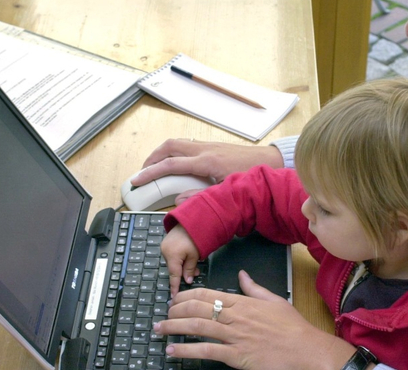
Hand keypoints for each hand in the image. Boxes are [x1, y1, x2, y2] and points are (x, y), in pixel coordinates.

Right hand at [131, 139, 283, 204]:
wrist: (270, 162)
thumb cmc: (251, 178)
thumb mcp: (225, 192)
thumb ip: (200, 197)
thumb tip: (178, 201)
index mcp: (206, 162)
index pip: (170, 165)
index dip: (150, 173)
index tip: (136, 181)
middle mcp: (204, 150)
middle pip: (169, 147)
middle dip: (151, 159)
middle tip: (142, 173)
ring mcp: (208, 145)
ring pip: (177, 143)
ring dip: (162, 154)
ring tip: (154, 168)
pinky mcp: (213, 146)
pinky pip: (187, 145)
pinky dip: (175, 152)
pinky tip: (175, 163)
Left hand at [154, 271, 355, 368]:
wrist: (307, 351)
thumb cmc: (294, 329)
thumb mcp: (275, 301)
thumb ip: (254, 288)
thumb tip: (242, 275)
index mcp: (243, 303)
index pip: (207, 294)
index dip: (186, 296)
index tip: (175, 299)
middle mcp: (236, 317)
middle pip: (197, 308)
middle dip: (175, 310)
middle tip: (163, 315)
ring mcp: (235, 336)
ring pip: (197, 327)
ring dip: (174, 328)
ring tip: (159, 330)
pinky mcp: (236, 356)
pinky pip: (206, 351)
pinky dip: (186, 351)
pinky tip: (173, 351)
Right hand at [160, 224, 200, 296]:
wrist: (193, 219)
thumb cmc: (196, 237)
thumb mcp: (195, 255)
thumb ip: (190, 269)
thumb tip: (187, 280)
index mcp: (172, 256)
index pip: (173, 275)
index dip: (174, 287)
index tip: (173, 297)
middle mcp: (165, 251)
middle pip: (174, 268)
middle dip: (184, 272)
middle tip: (196, 272)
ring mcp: (164, 246)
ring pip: (174, 262)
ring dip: (183, 265)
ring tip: (195, 263)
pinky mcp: (166, 242)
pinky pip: (173, 255)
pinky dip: (180, 258)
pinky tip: (189, 256)